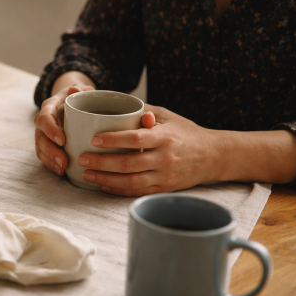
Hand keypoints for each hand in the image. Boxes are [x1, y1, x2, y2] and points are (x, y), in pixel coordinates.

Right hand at [34, 82, 94, 175]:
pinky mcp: (46, 145)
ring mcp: (43, 134)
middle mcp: (43, 122)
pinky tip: (61, 171)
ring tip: (62, 168)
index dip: (50, 130)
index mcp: (49, 106)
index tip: (62, 140)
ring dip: (50, 160)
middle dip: (50, 151)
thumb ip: (81, 89)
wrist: (73, 103)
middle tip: (64, 160)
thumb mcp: (82, 90)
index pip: (44, 118)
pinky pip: (44, 156)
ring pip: (40, 149)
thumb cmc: (79, 97)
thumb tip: (76, 89)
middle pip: (40, 137)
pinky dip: (51, 165)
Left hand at [77, 105, 222, 195]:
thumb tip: (116, 103)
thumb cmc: (186, 132)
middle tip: (81, 159)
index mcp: (164, 137)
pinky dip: (118, 190)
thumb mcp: (168, 117)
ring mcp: (164, 176)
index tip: (94, 139)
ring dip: (105, 179)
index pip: (135, 138)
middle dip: (101, 163)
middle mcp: (164, 158)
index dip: (113, 140)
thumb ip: (144, 112)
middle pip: (128, 163)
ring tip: (86, 174)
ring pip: (130, 182)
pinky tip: (103, 185)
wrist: (213, 156)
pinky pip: (137, 192)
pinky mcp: (164, 189)